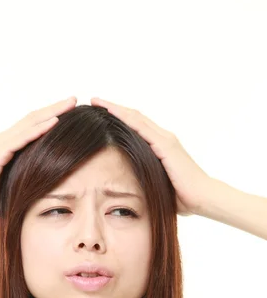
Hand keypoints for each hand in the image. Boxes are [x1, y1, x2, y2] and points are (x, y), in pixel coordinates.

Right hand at [0, 96, 76, 220]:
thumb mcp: (14, 183)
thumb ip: (27, 175)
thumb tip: (48, 181)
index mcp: (7, 146)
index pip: (32, 125)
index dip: (51, 116)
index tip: (71, 111)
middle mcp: (3, 140)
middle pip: (33, 118)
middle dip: (55, 108)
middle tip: (75, 99)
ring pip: (30, 123)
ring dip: (52, 113)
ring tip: (71, 105)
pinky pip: (21, 139)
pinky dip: (38, 130)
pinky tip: (55, 123)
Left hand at [90, 97, 212, 215]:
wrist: (204, 197)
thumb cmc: (182, 196)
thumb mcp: (158, 183)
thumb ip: (145, 177)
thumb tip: (127, 185)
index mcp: (161, 145)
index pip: (137, 125)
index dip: (119, 117)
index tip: (100, 112)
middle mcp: (164, 137)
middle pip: (134, 116)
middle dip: (113, 107)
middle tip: (94, 100)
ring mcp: (165, 139)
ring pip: (136, 118)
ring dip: (115, 108)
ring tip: (97, 102)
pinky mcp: (166, 146)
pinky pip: (142, 128)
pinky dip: (126, 119)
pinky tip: (112, 113)